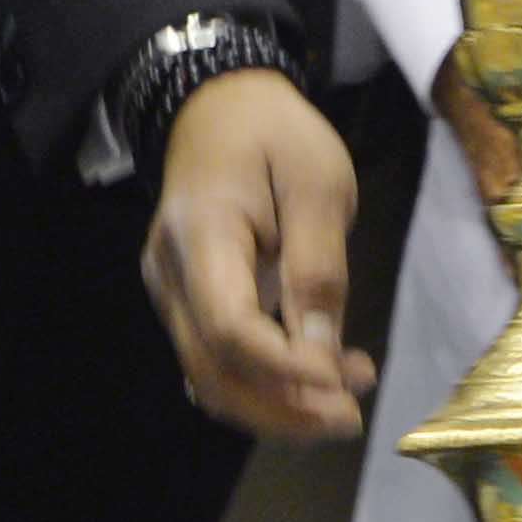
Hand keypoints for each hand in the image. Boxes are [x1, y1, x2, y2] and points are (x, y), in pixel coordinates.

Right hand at [142, 69, 372, 438]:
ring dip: (276, 407)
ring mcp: (169, 289)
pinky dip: (263, 385)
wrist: (221, 105)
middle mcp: (170, 272)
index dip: (285, 371)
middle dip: (283, 410)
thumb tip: (321, 356)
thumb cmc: (277, 135)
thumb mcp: (318, 184)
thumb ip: (317, 269)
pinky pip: (214, 358)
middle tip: (352, 416)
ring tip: (345, 402)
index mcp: (201, 233)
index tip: (347, 385)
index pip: (230, 327)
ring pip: (209, 376)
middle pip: (212, 369)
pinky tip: (314, 380)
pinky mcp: (184, 299)